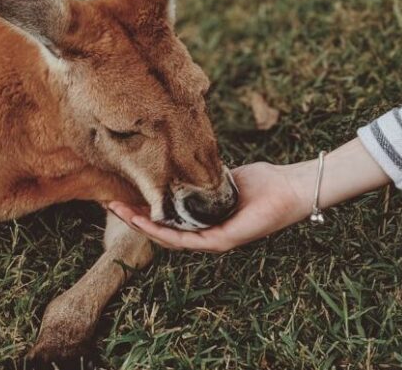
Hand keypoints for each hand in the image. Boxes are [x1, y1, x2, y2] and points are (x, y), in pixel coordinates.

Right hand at [109, 138, 390, 252]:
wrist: (290, 189)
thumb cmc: (262, 182)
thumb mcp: (223, 175)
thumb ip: (202, 175)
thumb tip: (180, 159)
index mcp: (204, 219)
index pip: (167, 218)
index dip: (143, 210)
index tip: (122, 195)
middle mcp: (205, 233)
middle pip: (162, 230)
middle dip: (135, 218)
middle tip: (111, 204)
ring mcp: (212, 240)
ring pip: (169, 238)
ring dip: (142, 226)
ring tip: (120, 212)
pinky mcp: (221, 241)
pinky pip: (187, 240)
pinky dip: (164, 233)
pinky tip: (146, 223)